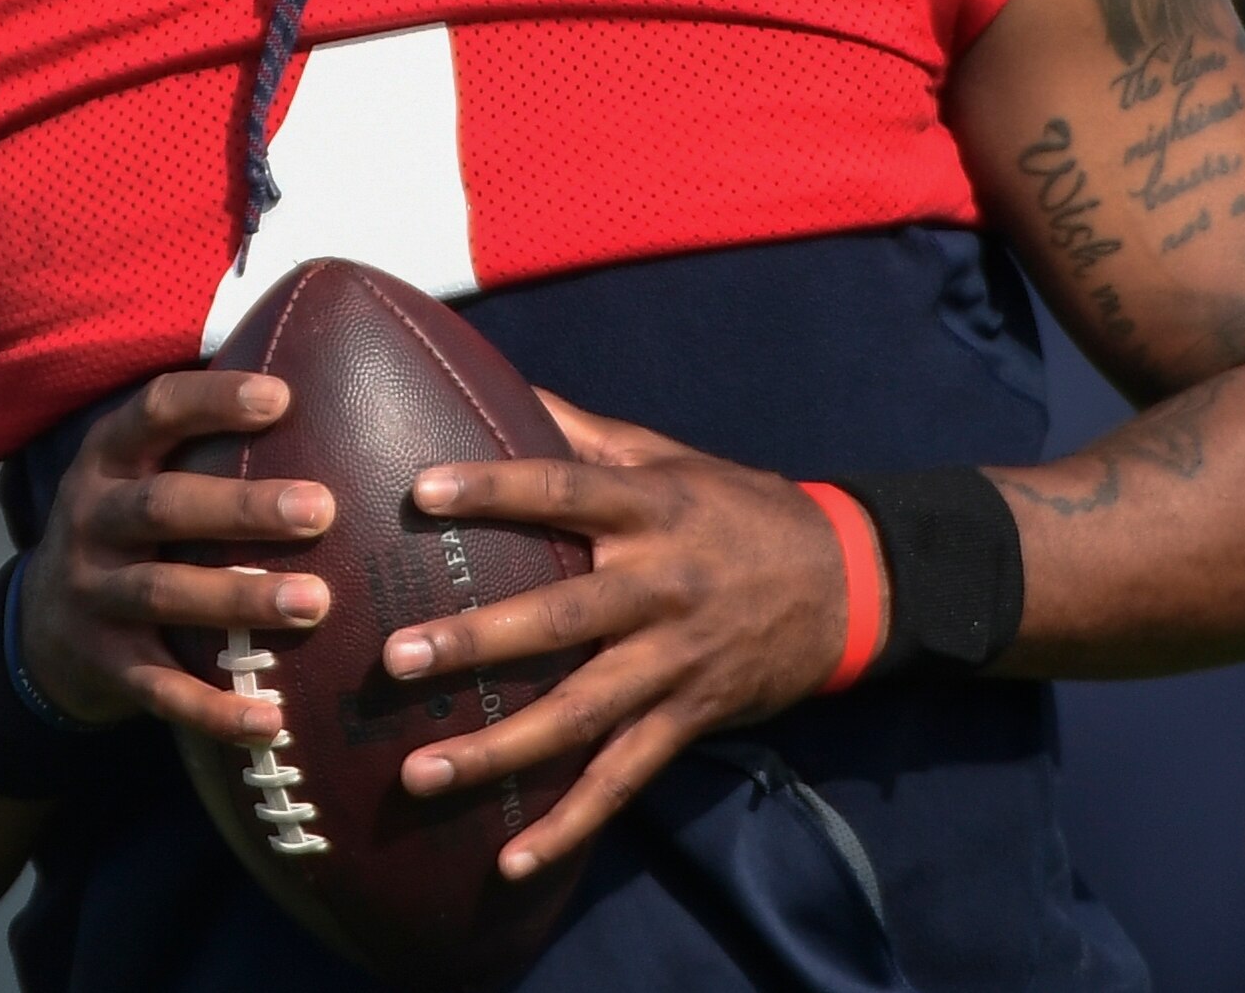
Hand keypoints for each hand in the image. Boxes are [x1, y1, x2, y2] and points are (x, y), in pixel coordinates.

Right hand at [13, 369, 336, 744]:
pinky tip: (273, 721)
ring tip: (318, 603)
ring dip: (240, 597)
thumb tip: (319, 377)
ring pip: (163, 593)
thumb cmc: (131, 530)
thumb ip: (203, 438)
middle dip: (243, 508)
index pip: (154, 412)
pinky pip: (159, 689)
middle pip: (164, 506)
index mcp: (107, 460)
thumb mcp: (141, 473)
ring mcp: (90, 595)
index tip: (283, 398)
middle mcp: (90, 519)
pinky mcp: (102, 664)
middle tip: (323, 509)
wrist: (39, 630)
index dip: (212, 402)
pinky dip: (214, 708)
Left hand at [375, 392, 866, 877]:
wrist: (846, 580)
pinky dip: (571, 823)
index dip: (494, 488)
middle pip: (561, 615)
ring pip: (582, 711)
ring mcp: (675, 660)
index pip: (563, 492)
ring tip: (420, 773)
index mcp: (650, 509)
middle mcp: (660, 585)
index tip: (421, 493)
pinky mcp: (689, 717)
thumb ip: (584, 434)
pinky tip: (511, 859)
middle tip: (397, 658)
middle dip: (478, 641)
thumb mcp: (670, 458)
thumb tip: (503, 385)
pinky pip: (624, 778)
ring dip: (500, 748)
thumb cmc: (736, 509)